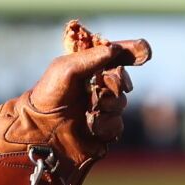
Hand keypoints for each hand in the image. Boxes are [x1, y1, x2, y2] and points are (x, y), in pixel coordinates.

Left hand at [29, 37, 148, 151]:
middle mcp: (92, 89)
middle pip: (121, 81)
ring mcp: (98, 111)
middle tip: (102, 86)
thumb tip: (116, 49)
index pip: (112, 58)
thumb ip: (92, 57)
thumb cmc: (48, 98)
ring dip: (109, 105)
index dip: (129, 53)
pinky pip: (117, 126)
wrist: (39, 135)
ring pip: (121, 104)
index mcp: (83, 71)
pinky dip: (106, 124)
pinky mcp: (101, 133)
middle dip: (116, 83)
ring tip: (90, 109)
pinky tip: (91, 125)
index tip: (145, 51)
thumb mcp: (66, 69)